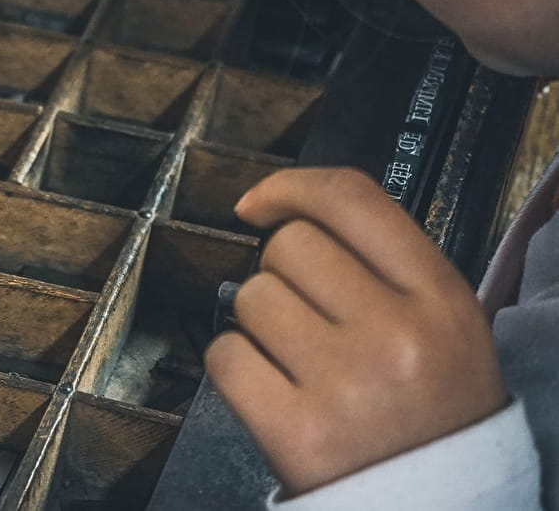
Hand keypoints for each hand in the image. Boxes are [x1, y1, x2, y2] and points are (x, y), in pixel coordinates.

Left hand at [207, 168, 507, 495]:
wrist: (440, 504)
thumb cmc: (430, 409)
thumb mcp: (441, 323)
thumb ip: (382, 260)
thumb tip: (281, 206)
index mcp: (441, 299)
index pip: (352, 201)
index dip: (292, 187)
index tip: (260, 204)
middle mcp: (396, 335)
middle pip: (288, 246)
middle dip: (283, 277)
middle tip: (312, 322)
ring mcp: (345, 384)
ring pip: (250, 297)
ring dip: (259, 325)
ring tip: (301, 363)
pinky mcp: (295, 431)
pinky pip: (224, 355)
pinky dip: (236, 368)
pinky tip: (275, 391)